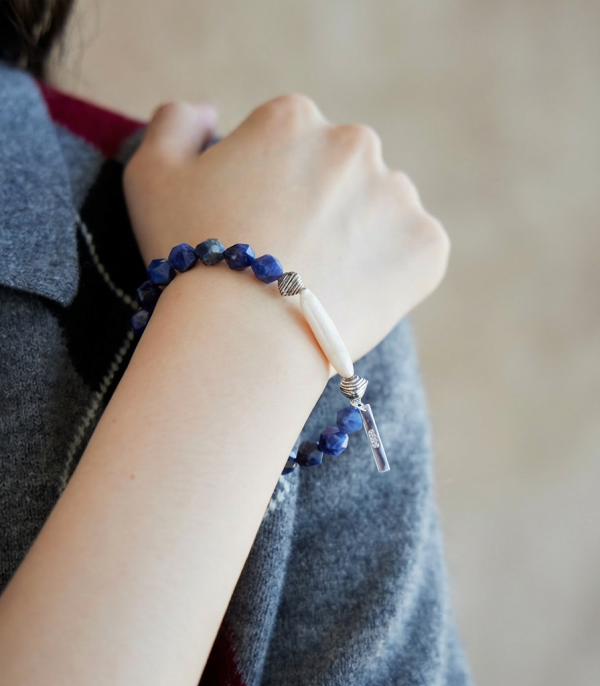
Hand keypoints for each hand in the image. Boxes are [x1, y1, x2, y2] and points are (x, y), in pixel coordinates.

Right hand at [124, 94, 448, 364]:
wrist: (244, 339)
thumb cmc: (192, 260)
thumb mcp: (150, 177)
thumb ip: (175, 124)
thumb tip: (209, 113)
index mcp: (292, 119)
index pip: (290, 148)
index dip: (271, 193)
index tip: (258, 233)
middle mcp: (353, 142)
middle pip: (342, 175)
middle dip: (322, 210)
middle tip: (293, 263)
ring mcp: (397, 194)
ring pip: (381, 213)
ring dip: (361, 239)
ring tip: (322, 287)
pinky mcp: (427, 245)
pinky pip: (415, 254)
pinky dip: (394, 275)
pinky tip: (354, 298)